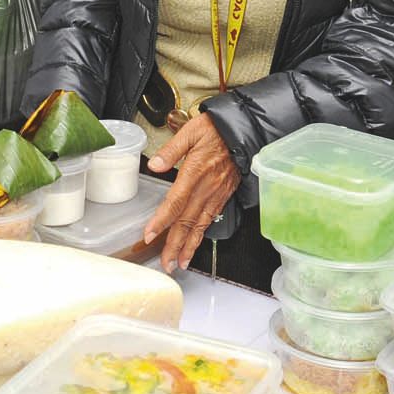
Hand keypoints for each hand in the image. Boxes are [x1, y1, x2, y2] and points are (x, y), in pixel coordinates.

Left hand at [142, 114, 242, 271]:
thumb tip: (155, 164)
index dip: (162, 220)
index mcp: (195, 173)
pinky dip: (201, 237)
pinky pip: (210, 220)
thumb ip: (171, 150)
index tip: (149, 235)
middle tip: (166, 263)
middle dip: (174, 245)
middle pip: (186, 222)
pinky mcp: (222, 197)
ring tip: (179, 263)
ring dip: (188, 247)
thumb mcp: (191, 131)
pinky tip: (194, 246)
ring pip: (199, 226)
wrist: (243, 132)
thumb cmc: (217, 130)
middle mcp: (206, 188)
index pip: (175, 202)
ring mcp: (215, 195)